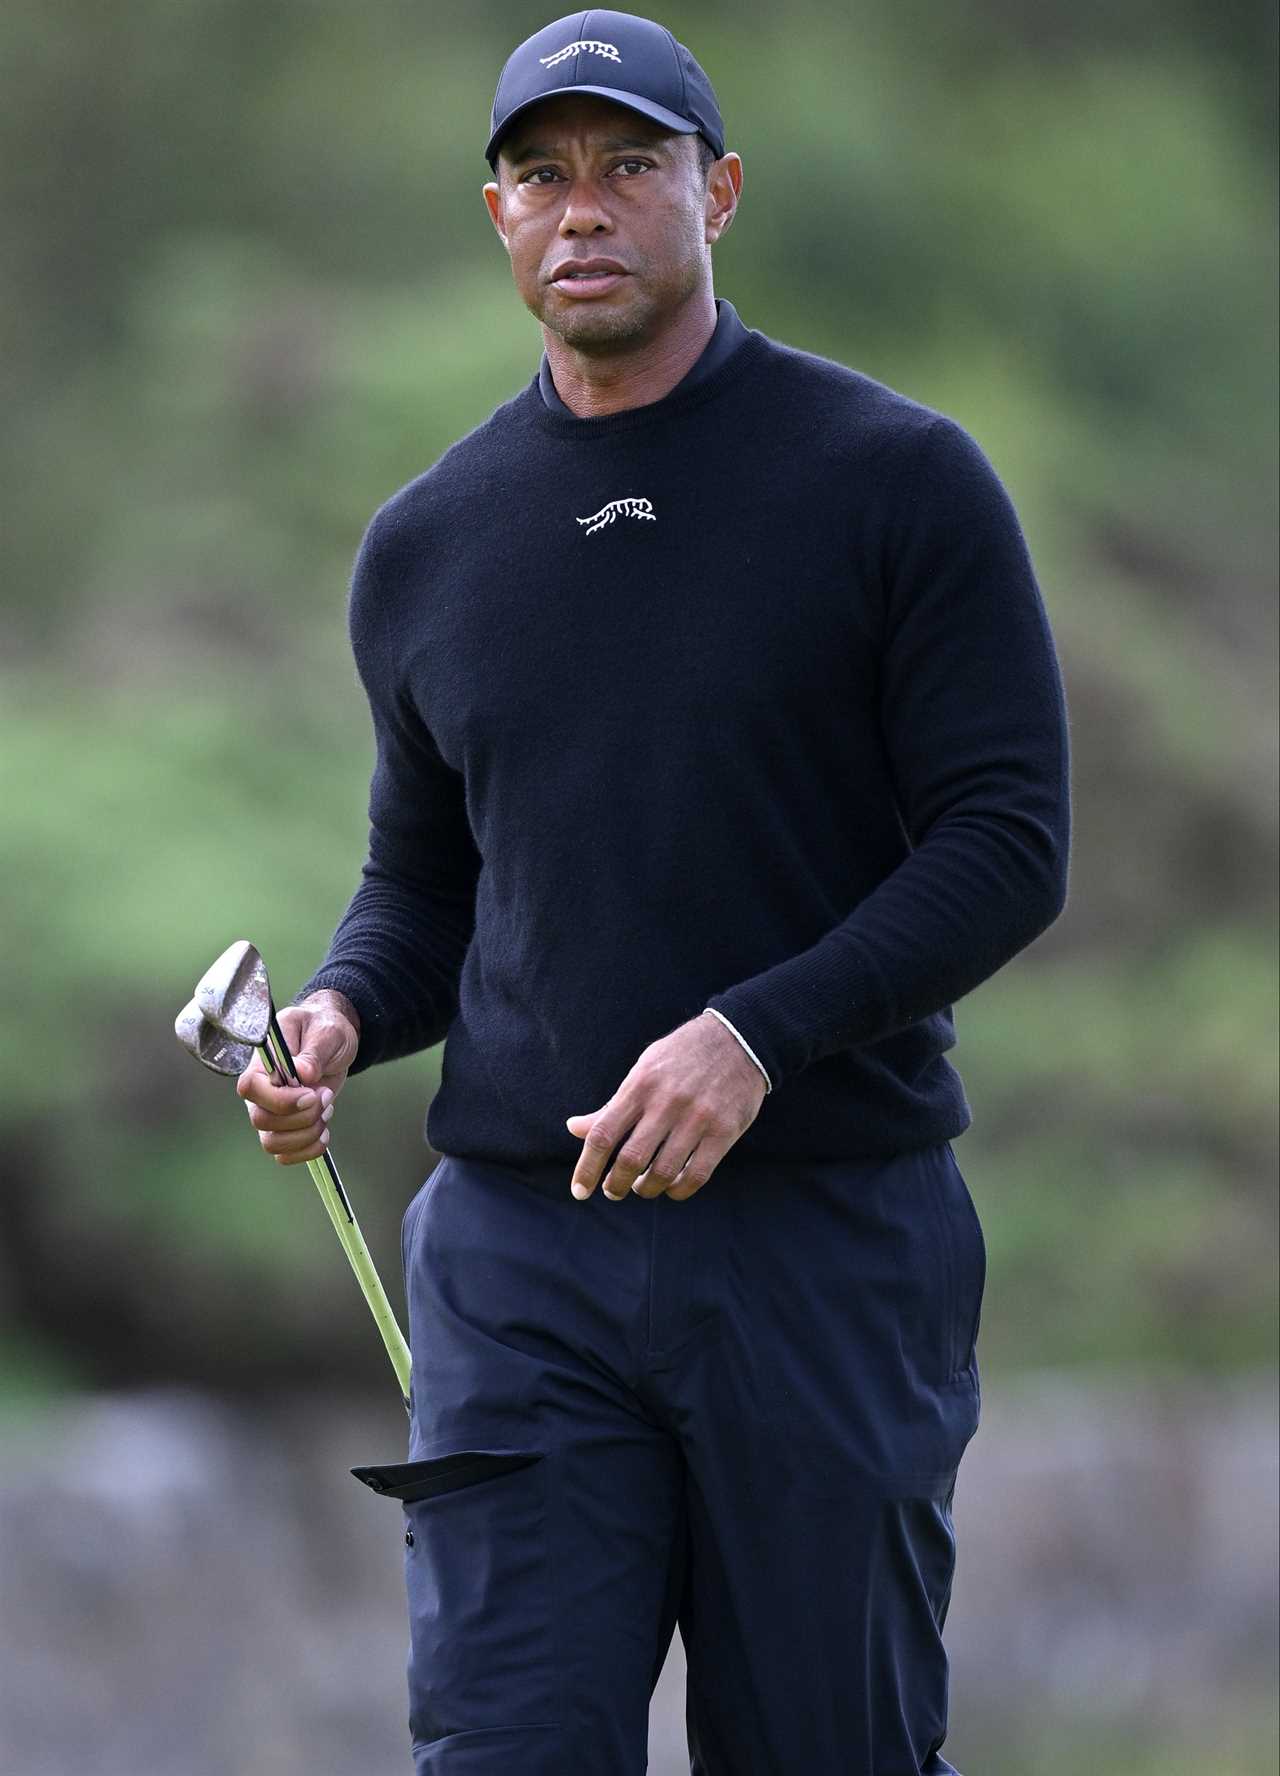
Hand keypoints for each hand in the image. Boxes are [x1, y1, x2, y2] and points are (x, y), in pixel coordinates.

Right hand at [235, 990, 359, 1165]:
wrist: (334, 1042)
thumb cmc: (324, 1029)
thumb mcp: (326, 1031)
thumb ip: (314, 1052)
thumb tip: (303, 1073)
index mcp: (262, 1063)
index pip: (249, 1089)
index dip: (279, 1099)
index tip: (310, 1093)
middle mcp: (260, 1092)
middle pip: (261, 1120)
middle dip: (302, 1117)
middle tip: (326, 1096)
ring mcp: (271, 1112)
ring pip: (272, 1143)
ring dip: (306, 1134)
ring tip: (327, 1110)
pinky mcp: (286, 1128)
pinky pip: (284, 1155)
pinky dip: (308, 1150)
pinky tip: (324, 1132)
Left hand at [565, 1012, 766, 1202]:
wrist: (738, 1038)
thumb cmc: (682, 1056)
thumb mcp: (643, 1070)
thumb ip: (612, 1105)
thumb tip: (574, 1128)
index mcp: (640, 1085)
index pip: (603, 1134)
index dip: (587, 1168)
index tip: (579, 1190)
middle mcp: (666, 1102)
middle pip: (631, 1159)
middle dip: (615, 1185)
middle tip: (612, 1191)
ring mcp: (697, 1118)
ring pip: (663, 1173)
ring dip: (646, 1189)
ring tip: (642, 1187)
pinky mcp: (724, 1131)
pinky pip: (696, 1175)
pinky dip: (678, 1190)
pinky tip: (672, 1188)